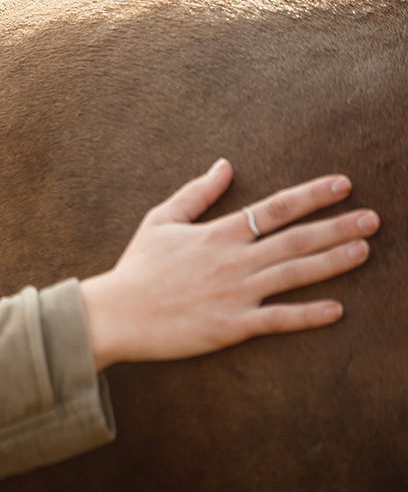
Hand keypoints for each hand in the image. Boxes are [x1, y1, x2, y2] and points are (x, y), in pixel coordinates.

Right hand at [80, 158, 379, 369]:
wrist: (116, 314)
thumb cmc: (137, 268)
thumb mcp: (160, 220)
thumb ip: (196, 193)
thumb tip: (224, 166)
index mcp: (218, 233)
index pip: (274, 208)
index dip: (311, 195)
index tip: (343, 184)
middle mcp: (233, 261)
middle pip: (295, 239)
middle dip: (338, 226)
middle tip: (374, 218)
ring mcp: (235, 294)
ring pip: (295, 274)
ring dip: (333, 261)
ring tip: (366, 250)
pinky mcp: (232, 325)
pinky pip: (278, 319)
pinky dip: (309, 315)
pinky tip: (337, 310)